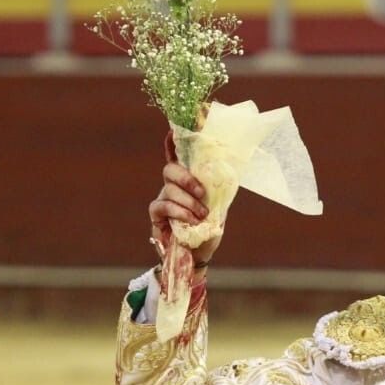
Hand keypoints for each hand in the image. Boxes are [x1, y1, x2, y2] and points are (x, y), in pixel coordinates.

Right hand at [148, 132, 220, 265]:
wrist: (199, 254)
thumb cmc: (208, 228)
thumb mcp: (218, 207)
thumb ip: (218, 189)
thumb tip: (228, 170)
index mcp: (188, 180)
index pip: (177, 157)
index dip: (173, 143)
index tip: (173, 130)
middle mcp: (173, 186)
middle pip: (170, 169)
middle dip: (186, 178)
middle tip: (202, 192)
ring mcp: (163, 199)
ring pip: (169, 189)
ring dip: (188, 202)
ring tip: (202, 215)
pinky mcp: (156, 216)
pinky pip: (162, 206)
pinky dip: (179, 211)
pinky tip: (191, 219)